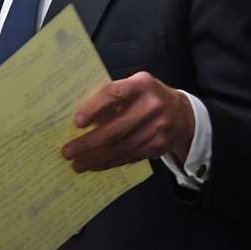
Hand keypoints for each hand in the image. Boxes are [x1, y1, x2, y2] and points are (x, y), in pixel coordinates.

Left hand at [62, 72, 193, 171]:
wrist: (183, 114)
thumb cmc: (147, 96)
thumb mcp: (135, 86)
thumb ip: (114, 96)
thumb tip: (80, 118)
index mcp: (142, 84)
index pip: (115, 94)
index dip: (95, 108)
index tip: (77, 122)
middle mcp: (152, 105)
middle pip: (116, 129)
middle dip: (89, 143)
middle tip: (68, 152)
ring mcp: (158, 128)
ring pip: (121, 148)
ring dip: (96, 158)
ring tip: (77, 164)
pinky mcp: (159, 146)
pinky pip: (130, 157)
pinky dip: (110, 163)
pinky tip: (95, 165)